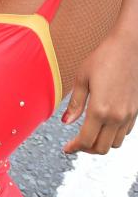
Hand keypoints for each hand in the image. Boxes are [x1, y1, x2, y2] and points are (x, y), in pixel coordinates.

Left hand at [62, 28, 137, 153]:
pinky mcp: (136, 111)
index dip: (74, 147)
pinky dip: (113, 135)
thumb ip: (75, 103)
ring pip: (114, 144)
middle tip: (76, 143)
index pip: (86, 140)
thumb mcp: (82, 78)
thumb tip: (66, 122)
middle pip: (101, 148)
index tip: (67, 148)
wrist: (128, 47)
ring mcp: (128, 115)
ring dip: (101, 144)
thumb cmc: (103, 58)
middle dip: (86, 149)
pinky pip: (124, 133)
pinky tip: (104, 126)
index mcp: (100, 109)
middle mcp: (116, 117)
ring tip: (90, 135)